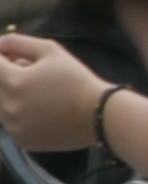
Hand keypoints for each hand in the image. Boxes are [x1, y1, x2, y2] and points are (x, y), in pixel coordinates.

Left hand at [0, 39, 106, 157]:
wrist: (100, 115)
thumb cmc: (77, 80)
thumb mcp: (51, 50)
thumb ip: (17, 42)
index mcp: (14, 82)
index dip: (3, 59)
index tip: (17, 59)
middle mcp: (9, 106)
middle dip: (8, 77)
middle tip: (33, 76)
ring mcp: (14, 126)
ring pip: (0, 105)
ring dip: (11, 96)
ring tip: (39, 95)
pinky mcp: (22, 140)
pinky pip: (10, 122)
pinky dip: (19, 115)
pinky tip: (42, 112)